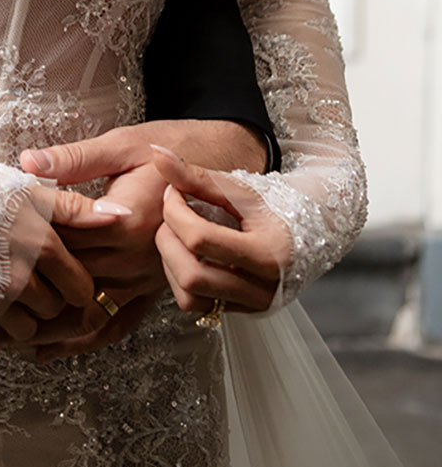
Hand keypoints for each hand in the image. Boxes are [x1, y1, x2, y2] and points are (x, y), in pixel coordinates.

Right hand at [0, 182, 130, 358]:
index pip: (81, 287)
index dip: (74, 283)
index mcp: (42, 246)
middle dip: (47, 300)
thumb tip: (122, 215)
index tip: (60, 275)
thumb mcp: (27, 189)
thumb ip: (77, 208)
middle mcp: (22, 278)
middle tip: (28, 279)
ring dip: (20, 320)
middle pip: (55, 311)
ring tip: (3, 292)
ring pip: (26, 332)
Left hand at [15, 120, 267, 353]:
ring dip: (49, 323)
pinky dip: (84, 339)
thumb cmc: (170, 148)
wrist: (221, 167)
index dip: (27, 241)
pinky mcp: (152, 289)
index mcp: (127, 220)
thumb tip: (28, 163)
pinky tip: (51, 350)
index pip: (64, 237)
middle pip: (71, 276)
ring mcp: (146, 279)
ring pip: (89, 308)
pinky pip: (117, 323)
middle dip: (28, 287)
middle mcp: (138, 258)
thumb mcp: (123, 145)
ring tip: (2, 336)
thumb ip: (75, 159)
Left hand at [153, 145, 288, 318]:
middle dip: (168, 240)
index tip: (172, 192)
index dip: (174, 211)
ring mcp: (253, 305)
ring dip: (172, 264)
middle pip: (191, 275)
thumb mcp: (239, 187)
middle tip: (171, 214)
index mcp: (268, 253)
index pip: (200, 239)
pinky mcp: (242, 312)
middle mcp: (263, 289)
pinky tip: (188, 253)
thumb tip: (157, 154)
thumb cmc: (275, 203)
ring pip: (190, 297)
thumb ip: (195, 175)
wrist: (311, 227)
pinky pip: (197, 305)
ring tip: (178, 234)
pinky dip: (181, 279)